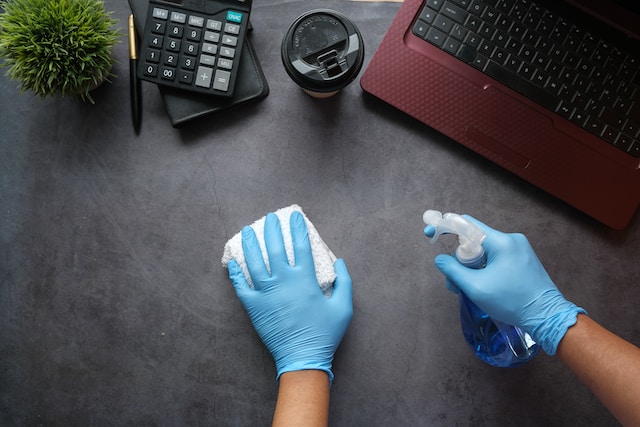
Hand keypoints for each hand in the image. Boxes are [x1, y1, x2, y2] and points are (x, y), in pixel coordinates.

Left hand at [228, 211, 352, 381]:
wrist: (303, 359)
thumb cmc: (325, 334)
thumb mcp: (344, 307)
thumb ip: (344, 282)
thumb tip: (339, 262)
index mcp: (305, 280)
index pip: (301, 245)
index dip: (298, 228)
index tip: (294, 216)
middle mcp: (284, 282)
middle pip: (275, 248)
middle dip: (272, 229)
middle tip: (269, 218)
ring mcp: (266, 294)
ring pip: (254, 262)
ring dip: (250, 244)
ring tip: (247, 231)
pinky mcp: (254, 307)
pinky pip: (241, 286)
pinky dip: (235, 273)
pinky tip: (232, 261)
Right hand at [427, 215, 585, 354]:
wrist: (547, 317)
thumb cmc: (512, 302)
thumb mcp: (476, 287)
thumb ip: (453, 271)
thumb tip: (440, 259)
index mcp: (501, 242)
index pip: (467, 224)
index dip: (445, 226)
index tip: (430, 233)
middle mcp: (512, 240)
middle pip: (474, 241)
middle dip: (459, 259)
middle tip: (454, 282)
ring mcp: (519, 249)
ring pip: (485, 251)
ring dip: (471, 267)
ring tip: (469, 289)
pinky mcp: (523, 260)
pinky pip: (496, 258)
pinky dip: (484, 269)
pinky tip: (483, 286)